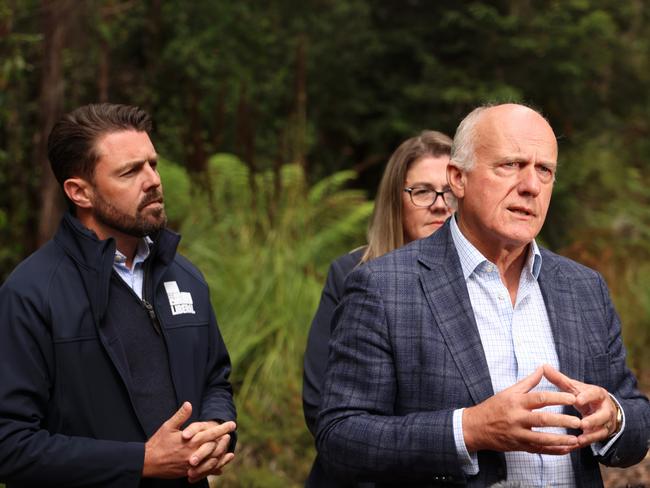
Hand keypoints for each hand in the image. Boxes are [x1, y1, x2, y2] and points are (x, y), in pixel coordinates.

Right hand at [142, 402, 235, 479]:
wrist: (147, 463)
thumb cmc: (157, 443)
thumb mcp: (168, 426)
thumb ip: (181, 416)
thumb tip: (189, 404)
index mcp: (190, 441)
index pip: (211, 434)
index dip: (223, 428)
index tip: (232, 424)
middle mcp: (194, 453)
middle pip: (215, 447)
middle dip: (225, 441)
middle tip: (232, 435)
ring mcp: (192, 465)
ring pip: (212, 461)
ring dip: (222, 456)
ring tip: (229, 451)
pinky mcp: (189, 472)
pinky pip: (205, 472)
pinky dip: (214, 469)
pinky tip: (220, 467)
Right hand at [463, 366, 581, 454]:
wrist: (475, 427)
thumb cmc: (493, 407)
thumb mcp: (508, 391)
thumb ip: (528, 381)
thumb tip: (542, 368)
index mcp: (515, 402)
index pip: (539, 398)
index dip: (557, 398)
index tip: (573, 398)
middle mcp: (516, 418)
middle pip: (543, 419)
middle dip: (562, 420)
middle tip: (578, 421)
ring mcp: (517, 434)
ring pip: (542, 438)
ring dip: (560, 440)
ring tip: (575, 439)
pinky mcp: (518, 446)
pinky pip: (538, 450)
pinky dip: (553, 451)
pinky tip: (566, 450)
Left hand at [543, 364, 618, 445]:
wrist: (602, 408)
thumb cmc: (584, 396)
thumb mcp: (574, 387)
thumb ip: (560, 379)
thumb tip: (543, 366)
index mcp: (597, 394)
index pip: (595, 393)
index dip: (587, 397)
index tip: (578, 400)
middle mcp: (605, 408)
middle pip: (603, 414)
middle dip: (594, 420)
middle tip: (582, 424)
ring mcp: (606, 422)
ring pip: (602, 429)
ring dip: (592, 435)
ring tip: (580, 439)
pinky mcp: (603, 432)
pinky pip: (597, 439)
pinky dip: (588, 442)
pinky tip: (577, 445)